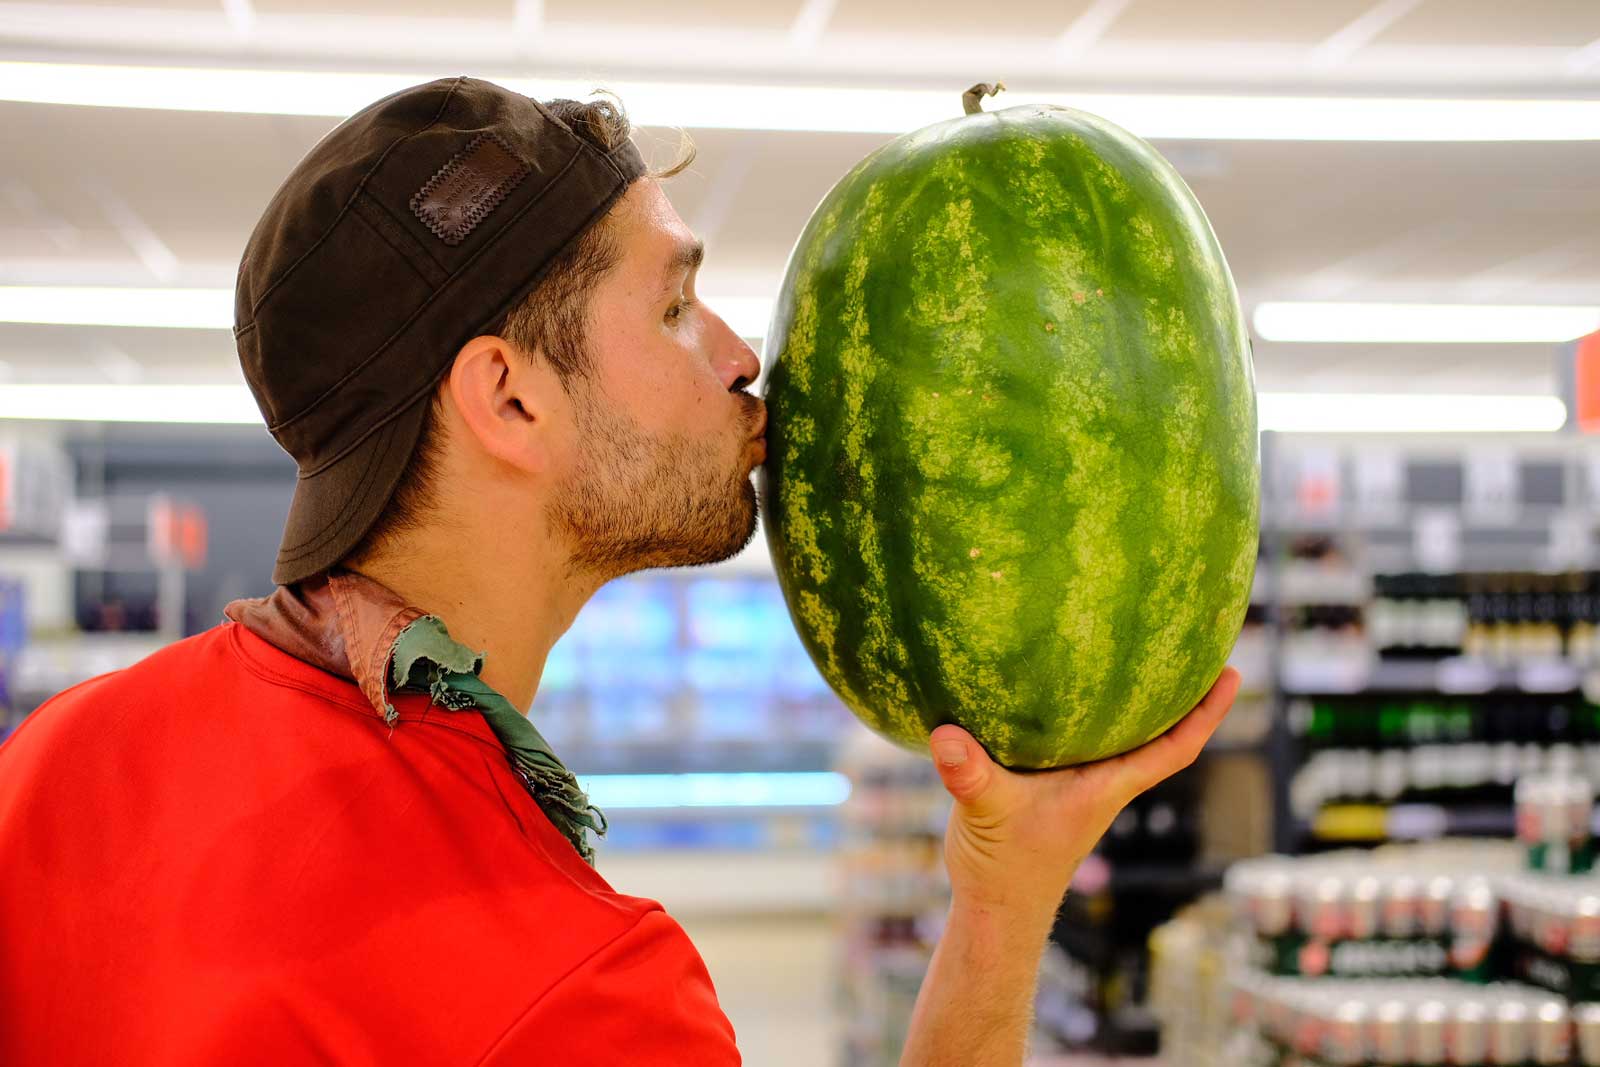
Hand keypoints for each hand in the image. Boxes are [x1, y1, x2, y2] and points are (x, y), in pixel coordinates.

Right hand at [929, 667, 1240, 923]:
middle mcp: (1100, 780)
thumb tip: (947, 737)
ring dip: (1135, 698)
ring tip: (1143, 648)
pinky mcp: (1046, 782)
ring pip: (1118, 732)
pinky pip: (1075, 736)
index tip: (1234, 675)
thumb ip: (970, 776)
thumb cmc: (1007, 869)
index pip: (1173, 748)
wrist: (997, 910)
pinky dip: (1080, 709)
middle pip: (1156, 731)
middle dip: (1182, 691)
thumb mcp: (986, 814)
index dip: (1207, 713)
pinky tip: (1058, 682)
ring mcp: (1076, 782)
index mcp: (1105, 786)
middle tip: (1197, 642)